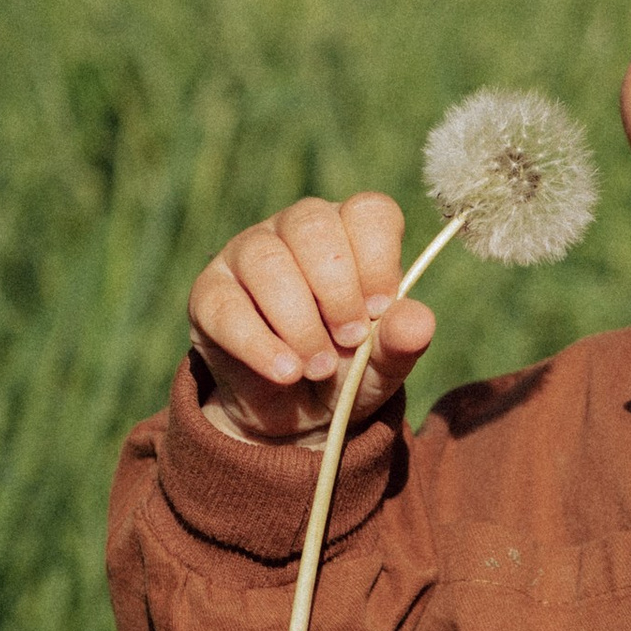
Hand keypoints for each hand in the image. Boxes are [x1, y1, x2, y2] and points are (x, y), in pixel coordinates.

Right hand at [187, 193, 437, 445]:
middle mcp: (298, 230)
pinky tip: (284, 373)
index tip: (380, 311)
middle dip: (337, 292)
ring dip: (300, 323)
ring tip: (319, 368)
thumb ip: (401, 341)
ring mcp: (247, 254)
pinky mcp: (209, 293)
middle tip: (350, 342)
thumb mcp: (382, 365)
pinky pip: (227, 307)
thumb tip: (420, 320)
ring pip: (267, 262)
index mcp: (351, 233)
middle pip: (313, 227)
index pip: (368, 212)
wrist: (291, 418)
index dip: (378, 260)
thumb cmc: (346, 373)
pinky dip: (259, 345)